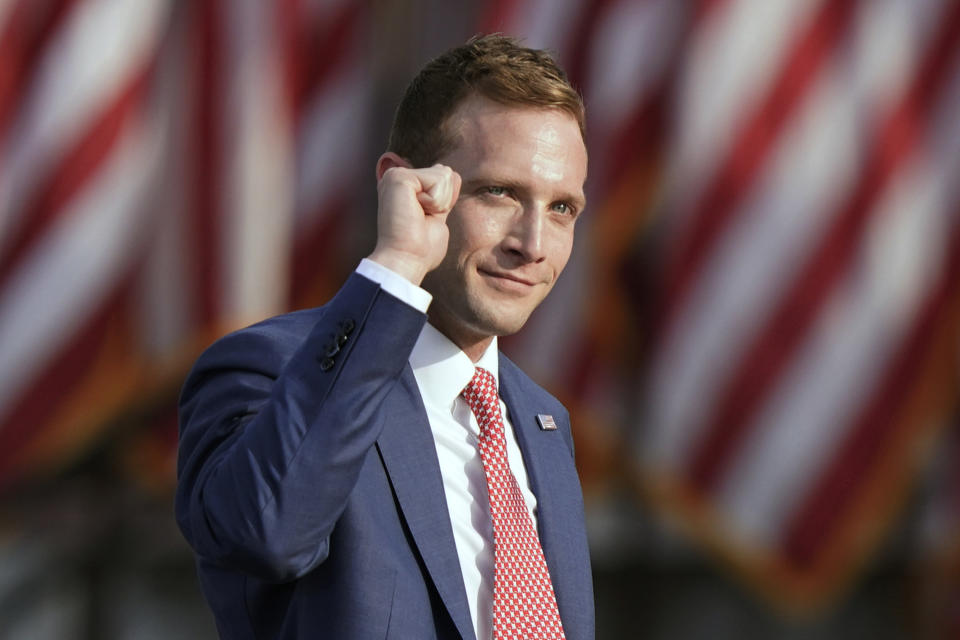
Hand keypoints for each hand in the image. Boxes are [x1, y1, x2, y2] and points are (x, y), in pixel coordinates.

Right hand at [368, 157, 460, 284]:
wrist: (406, 260)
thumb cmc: (420, 249)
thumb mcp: (437, 216)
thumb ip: (442, 196)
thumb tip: (450, 172)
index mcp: (405, 187)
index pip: (444, 177)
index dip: (445, 202)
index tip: (424, 220)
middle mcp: (398, 177)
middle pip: (446, 173)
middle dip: (444, 200)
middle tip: (421, 219)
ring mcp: (396, 175)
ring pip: (443, 174)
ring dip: (439, 202)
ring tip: (418, 217)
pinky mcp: (399, 177)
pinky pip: (438, 179)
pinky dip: (435, 201)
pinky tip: (416, 212)